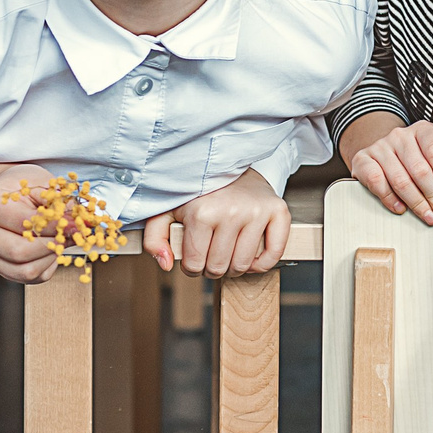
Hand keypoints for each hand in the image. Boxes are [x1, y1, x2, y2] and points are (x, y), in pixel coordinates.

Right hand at [0, 162, 72, 284]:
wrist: (0, 195)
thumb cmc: (19, 187)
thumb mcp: (38, 181)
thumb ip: (56, 200)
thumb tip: (81, 220)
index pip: (23, 222)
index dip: (54, 225)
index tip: (75, 224)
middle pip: (19, 252)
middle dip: (52, 245)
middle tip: (73, 234)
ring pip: (25, 271)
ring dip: (51, 258)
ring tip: (63, 240)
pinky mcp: (0, 268)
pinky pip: (29, 278)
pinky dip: (47, 266)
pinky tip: (51, 249)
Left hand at [144, 170, 289, 277]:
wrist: (230, 164)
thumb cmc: (197, 191)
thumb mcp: (166, 210)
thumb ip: (155, 238)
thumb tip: (166, 264)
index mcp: (202, 213)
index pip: (195, 265)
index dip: (192, 267)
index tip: (194, 255)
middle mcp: (231, 212)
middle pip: (219, 268)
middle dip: (212, 267)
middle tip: (211, 253)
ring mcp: (257, 212)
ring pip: (243, 265)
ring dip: (234, 267)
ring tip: (228, 251)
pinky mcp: (277, 210)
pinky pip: (274, 253)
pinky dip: (262, 263)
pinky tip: (251, 255)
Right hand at [345, 119, 432, 223]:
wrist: (383, 154)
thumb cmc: (416, 158)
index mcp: (422, 130)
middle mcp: (400, 135)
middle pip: (419, 169)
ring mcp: (380, 147)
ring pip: (400, 179)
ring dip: (416, 202)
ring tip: (427, 215)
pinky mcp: (363, 159)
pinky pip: (377, 181)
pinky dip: (390, 198)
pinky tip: (401, 208)